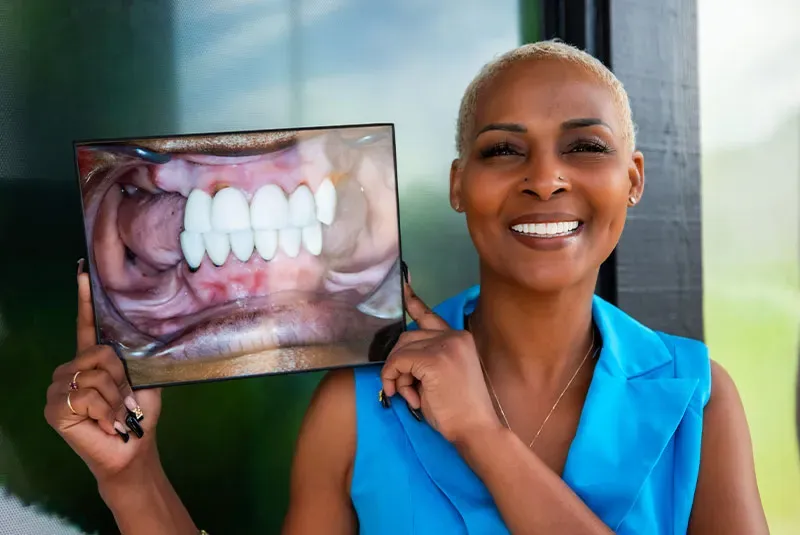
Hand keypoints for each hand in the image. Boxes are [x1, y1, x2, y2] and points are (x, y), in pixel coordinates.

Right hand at [44, 261, 162, 483]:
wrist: (134, 448)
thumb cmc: (139, 414)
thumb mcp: (144, 379)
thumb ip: (135, 356)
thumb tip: (145, 330)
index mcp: (94, 358)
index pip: (86, 324)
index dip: (85, 298)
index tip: (84, 270)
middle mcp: (73, 368)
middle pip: (100, 353)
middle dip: (122, 380)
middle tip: (128, 403)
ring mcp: (60, 388)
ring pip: (95, 376)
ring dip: (117, 399)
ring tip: (119, 416)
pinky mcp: (55, 407)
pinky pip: (87, 396)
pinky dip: (105, 411)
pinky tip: (106, 424)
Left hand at [380, 278, 500, 444]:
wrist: (476, 429)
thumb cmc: (460, 410)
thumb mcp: (445, 376)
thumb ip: (427, 359)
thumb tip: (400, 357)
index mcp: (460, 338)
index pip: (430, 316)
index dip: (414, 303)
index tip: (403, 287)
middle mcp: (454, 336)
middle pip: (407, 336)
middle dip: (398, 362)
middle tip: (404, 388)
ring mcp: (444, 346)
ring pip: (401, 349)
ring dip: (397, 374)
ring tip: (409, 395)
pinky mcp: (432, 359)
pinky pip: (398, 362)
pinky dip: (393, 378)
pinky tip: (405, 396)